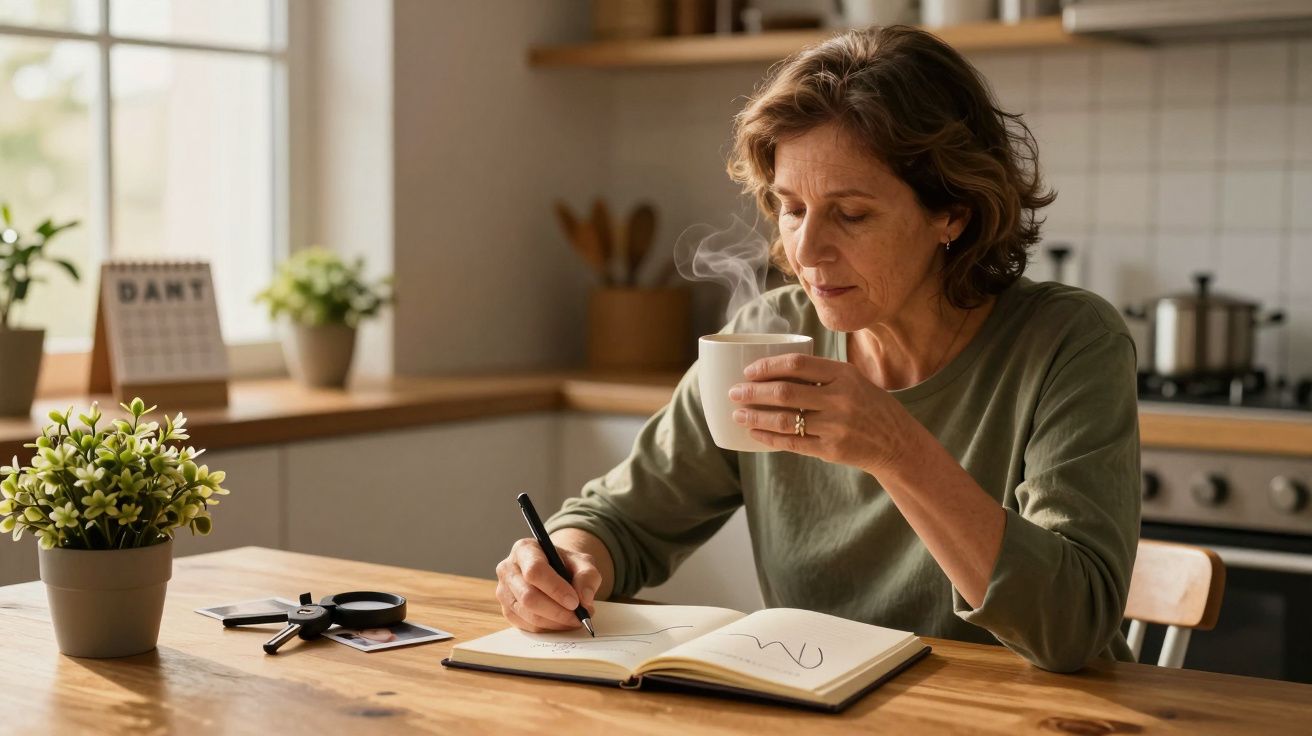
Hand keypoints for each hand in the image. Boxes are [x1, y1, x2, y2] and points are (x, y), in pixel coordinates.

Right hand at [495, 537, 601, 632]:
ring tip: (574, 619)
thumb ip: (587, 575)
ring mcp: (504, 591)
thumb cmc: (566, 564)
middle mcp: (508, 569)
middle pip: (528, 596)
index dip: (555, 589)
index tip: (575, 602)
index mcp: (524, 549)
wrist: (555, 571)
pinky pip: (527, 626)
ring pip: (527, 614)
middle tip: (578, 617)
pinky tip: (562, 622)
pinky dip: (548, 628)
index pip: (534, 570)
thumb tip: (584, 599)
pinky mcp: (507, 610)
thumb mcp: (582, 562)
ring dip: (555, 622)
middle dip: (557, 611)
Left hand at [728, 353, 912, 473]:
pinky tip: (754, 433)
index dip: (767, 366)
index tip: (748, 371)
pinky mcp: (831, 450)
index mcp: (844, 374)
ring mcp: (836, 426)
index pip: (796, 364)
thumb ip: (821, 374)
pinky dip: (768, 437)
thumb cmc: (869, 406)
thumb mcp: (853, 380)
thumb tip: (774, 369)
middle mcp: (840, 398)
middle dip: (753, 392)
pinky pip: (792, 442)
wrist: (897, 442)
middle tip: (734, 392)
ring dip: (755, 416)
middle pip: (784, 392)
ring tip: (737, 414)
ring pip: (784, 420)